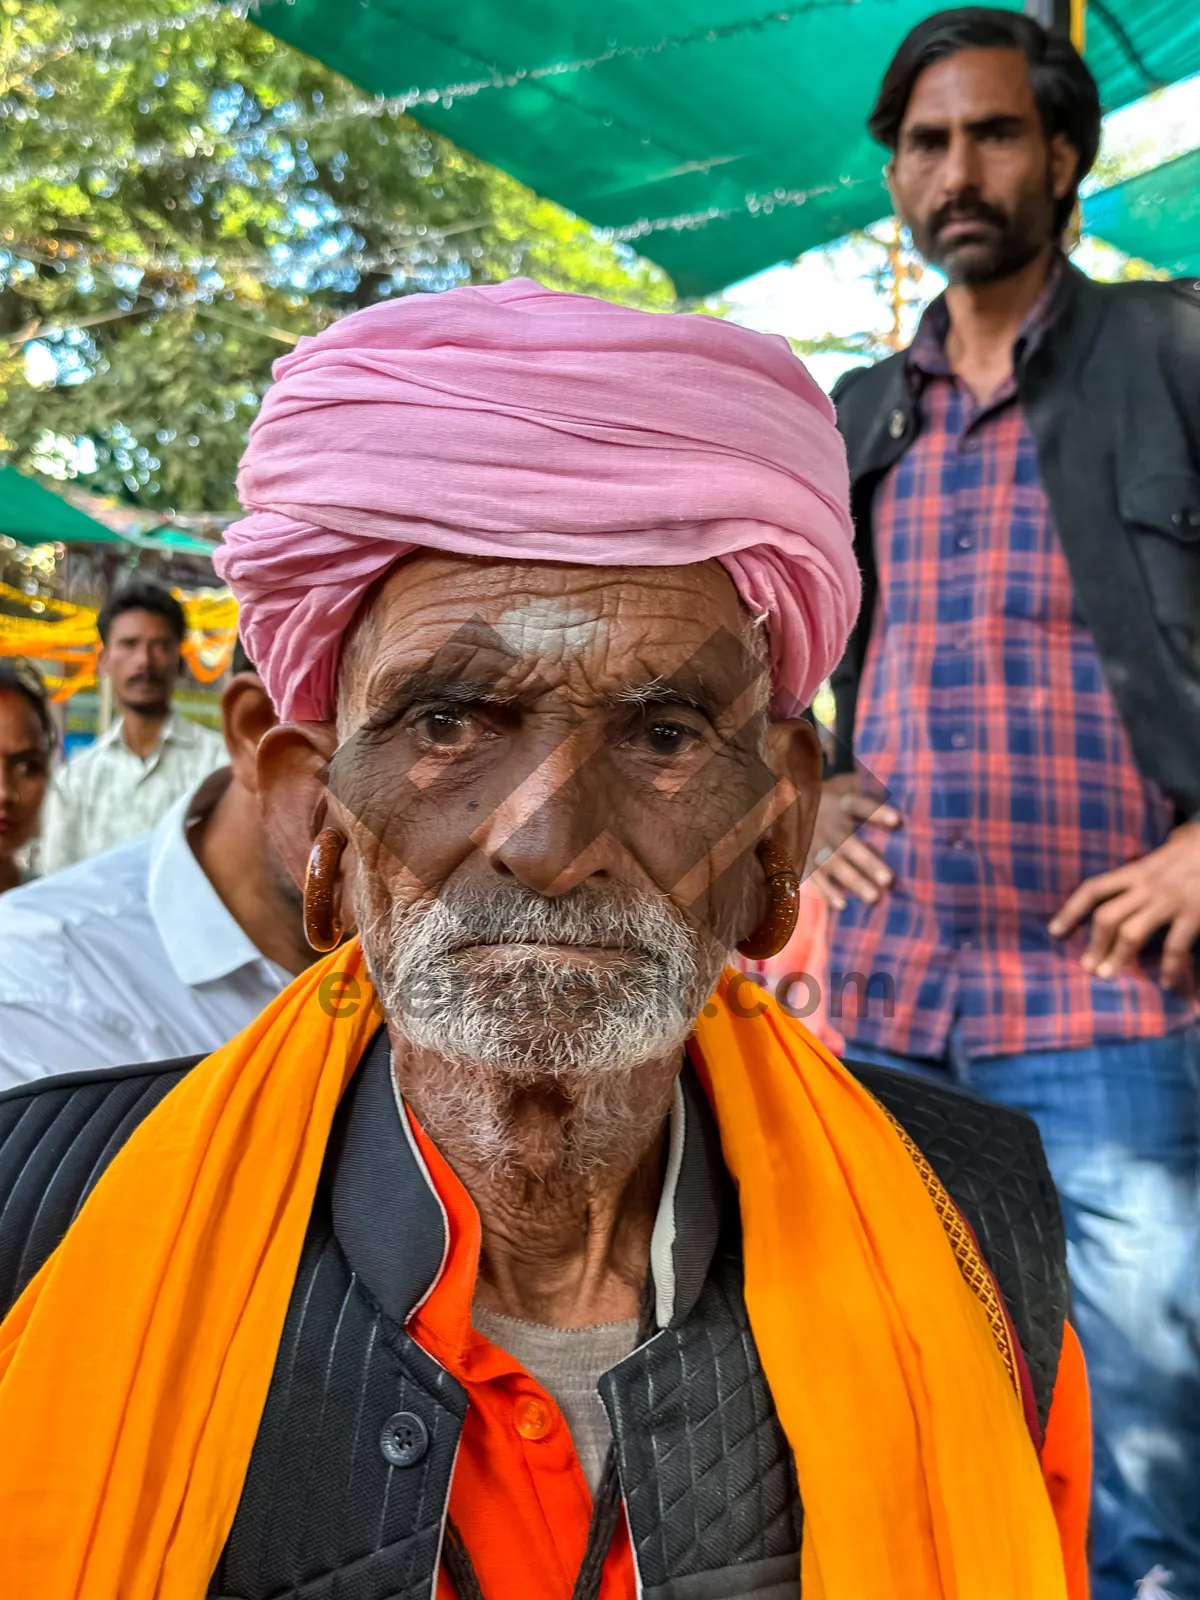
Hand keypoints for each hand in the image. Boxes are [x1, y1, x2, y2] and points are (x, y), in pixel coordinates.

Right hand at [807, 773, 901, 911]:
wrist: (785, 806)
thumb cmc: (828, 801)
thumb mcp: (844, 790)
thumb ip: (868, 796)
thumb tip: (900, 808)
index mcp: (840, 804)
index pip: (859, 805)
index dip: (877, 813)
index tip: (897, 821)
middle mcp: (827, 824)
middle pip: (848, 843)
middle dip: (867, 862)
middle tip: (888, 880)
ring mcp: (815, 843)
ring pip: (834, 864)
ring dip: (853, 881)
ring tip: (874, 898)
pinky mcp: (805, 858)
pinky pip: (816, 876)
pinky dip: (827, 891)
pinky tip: (842, 904)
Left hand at [1049, 821, 1199, 992]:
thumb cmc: (1192, 851)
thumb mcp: (1161, 856)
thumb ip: (1140, 873)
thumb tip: (1117, 889)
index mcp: (1136, 870)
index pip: (1093, 889)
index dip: (1070, 910)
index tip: (1054, 932)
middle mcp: (1148, 885)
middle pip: (1107, 916)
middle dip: (1094, 944)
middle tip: (1087, 967)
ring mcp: (1170, 900)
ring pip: (1132, 932)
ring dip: (1118, 957)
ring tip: (1108, 976)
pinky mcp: (1195, 913)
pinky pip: (1175, 946)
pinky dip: (1171, 968)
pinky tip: (1167, 982)